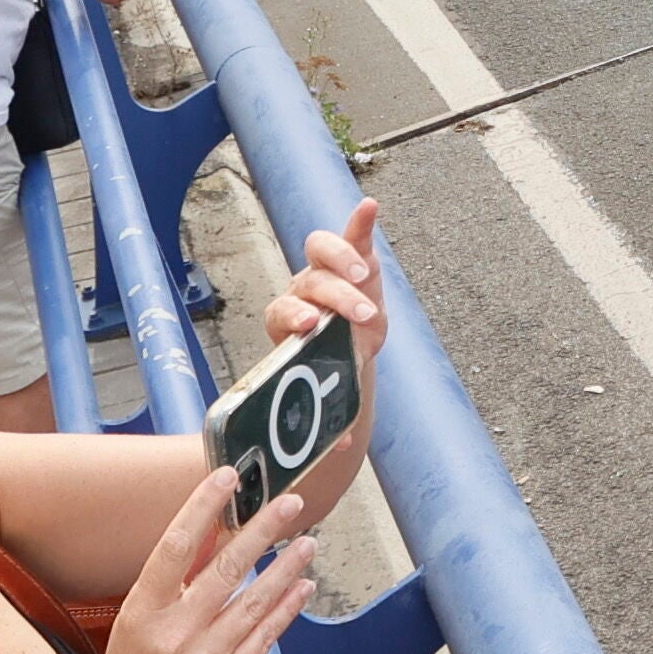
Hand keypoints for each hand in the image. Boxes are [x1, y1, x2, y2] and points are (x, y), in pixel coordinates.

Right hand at [96, 458, 322, 653]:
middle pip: (225, 572)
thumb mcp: (137, 617)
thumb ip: (171, 577)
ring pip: (254, 604)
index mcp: (142, 612)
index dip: (201, 508)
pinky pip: (265, 637)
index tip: (227, 476)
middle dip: (261, 532)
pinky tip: (303, 585)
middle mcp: (173, 634)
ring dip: (285, 569)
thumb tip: (212, 526)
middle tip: (290, 501)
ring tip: (308, 540)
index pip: (174, 548)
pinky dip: (286, 609)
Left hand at [259, 200, 391, 461]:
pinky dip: (360, 224)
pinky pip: (353, 237)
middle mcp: (303, 292)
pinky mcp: (354, 258)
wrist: (341, 349)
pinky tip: (368, 207)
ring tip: (365, 278)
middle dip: (332, 297)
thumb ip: (329, 412)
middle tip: (355, 315)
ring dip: (344, 263)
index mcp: (288, 321)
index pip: (284, 310)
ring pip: (326, 256)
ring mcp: (326, 273)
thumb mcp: (327, 391)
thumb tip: (339, 447)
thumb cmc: (330, 372)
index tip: (308, 327)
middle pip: (310, 282)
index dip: (294, 316)